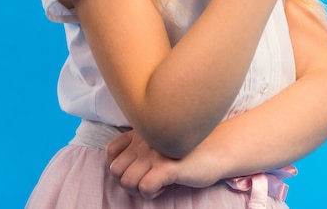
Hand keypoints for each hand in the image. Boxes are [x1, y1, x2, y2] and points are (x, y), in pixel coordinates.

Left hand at [106, 130, 222, 198]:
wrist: (215, 150)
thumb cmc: (186, 149)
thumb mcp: (159, 140)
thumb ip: (140, 146)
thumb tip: (120, 167)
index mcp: (140, 133)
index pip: (110, 152)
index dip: (117, 167)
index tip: (134, 171)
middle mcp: (144, 140)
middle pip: (115, 170)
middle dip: (127, 182)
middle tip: (144, 182)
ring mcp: (155, 153)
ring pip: (127, 181)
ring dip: (139, 190)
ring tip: (155, 185)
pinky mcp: (168, 166)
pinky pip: (145, 187)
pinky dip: (151, 193)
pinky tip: (164, 187)